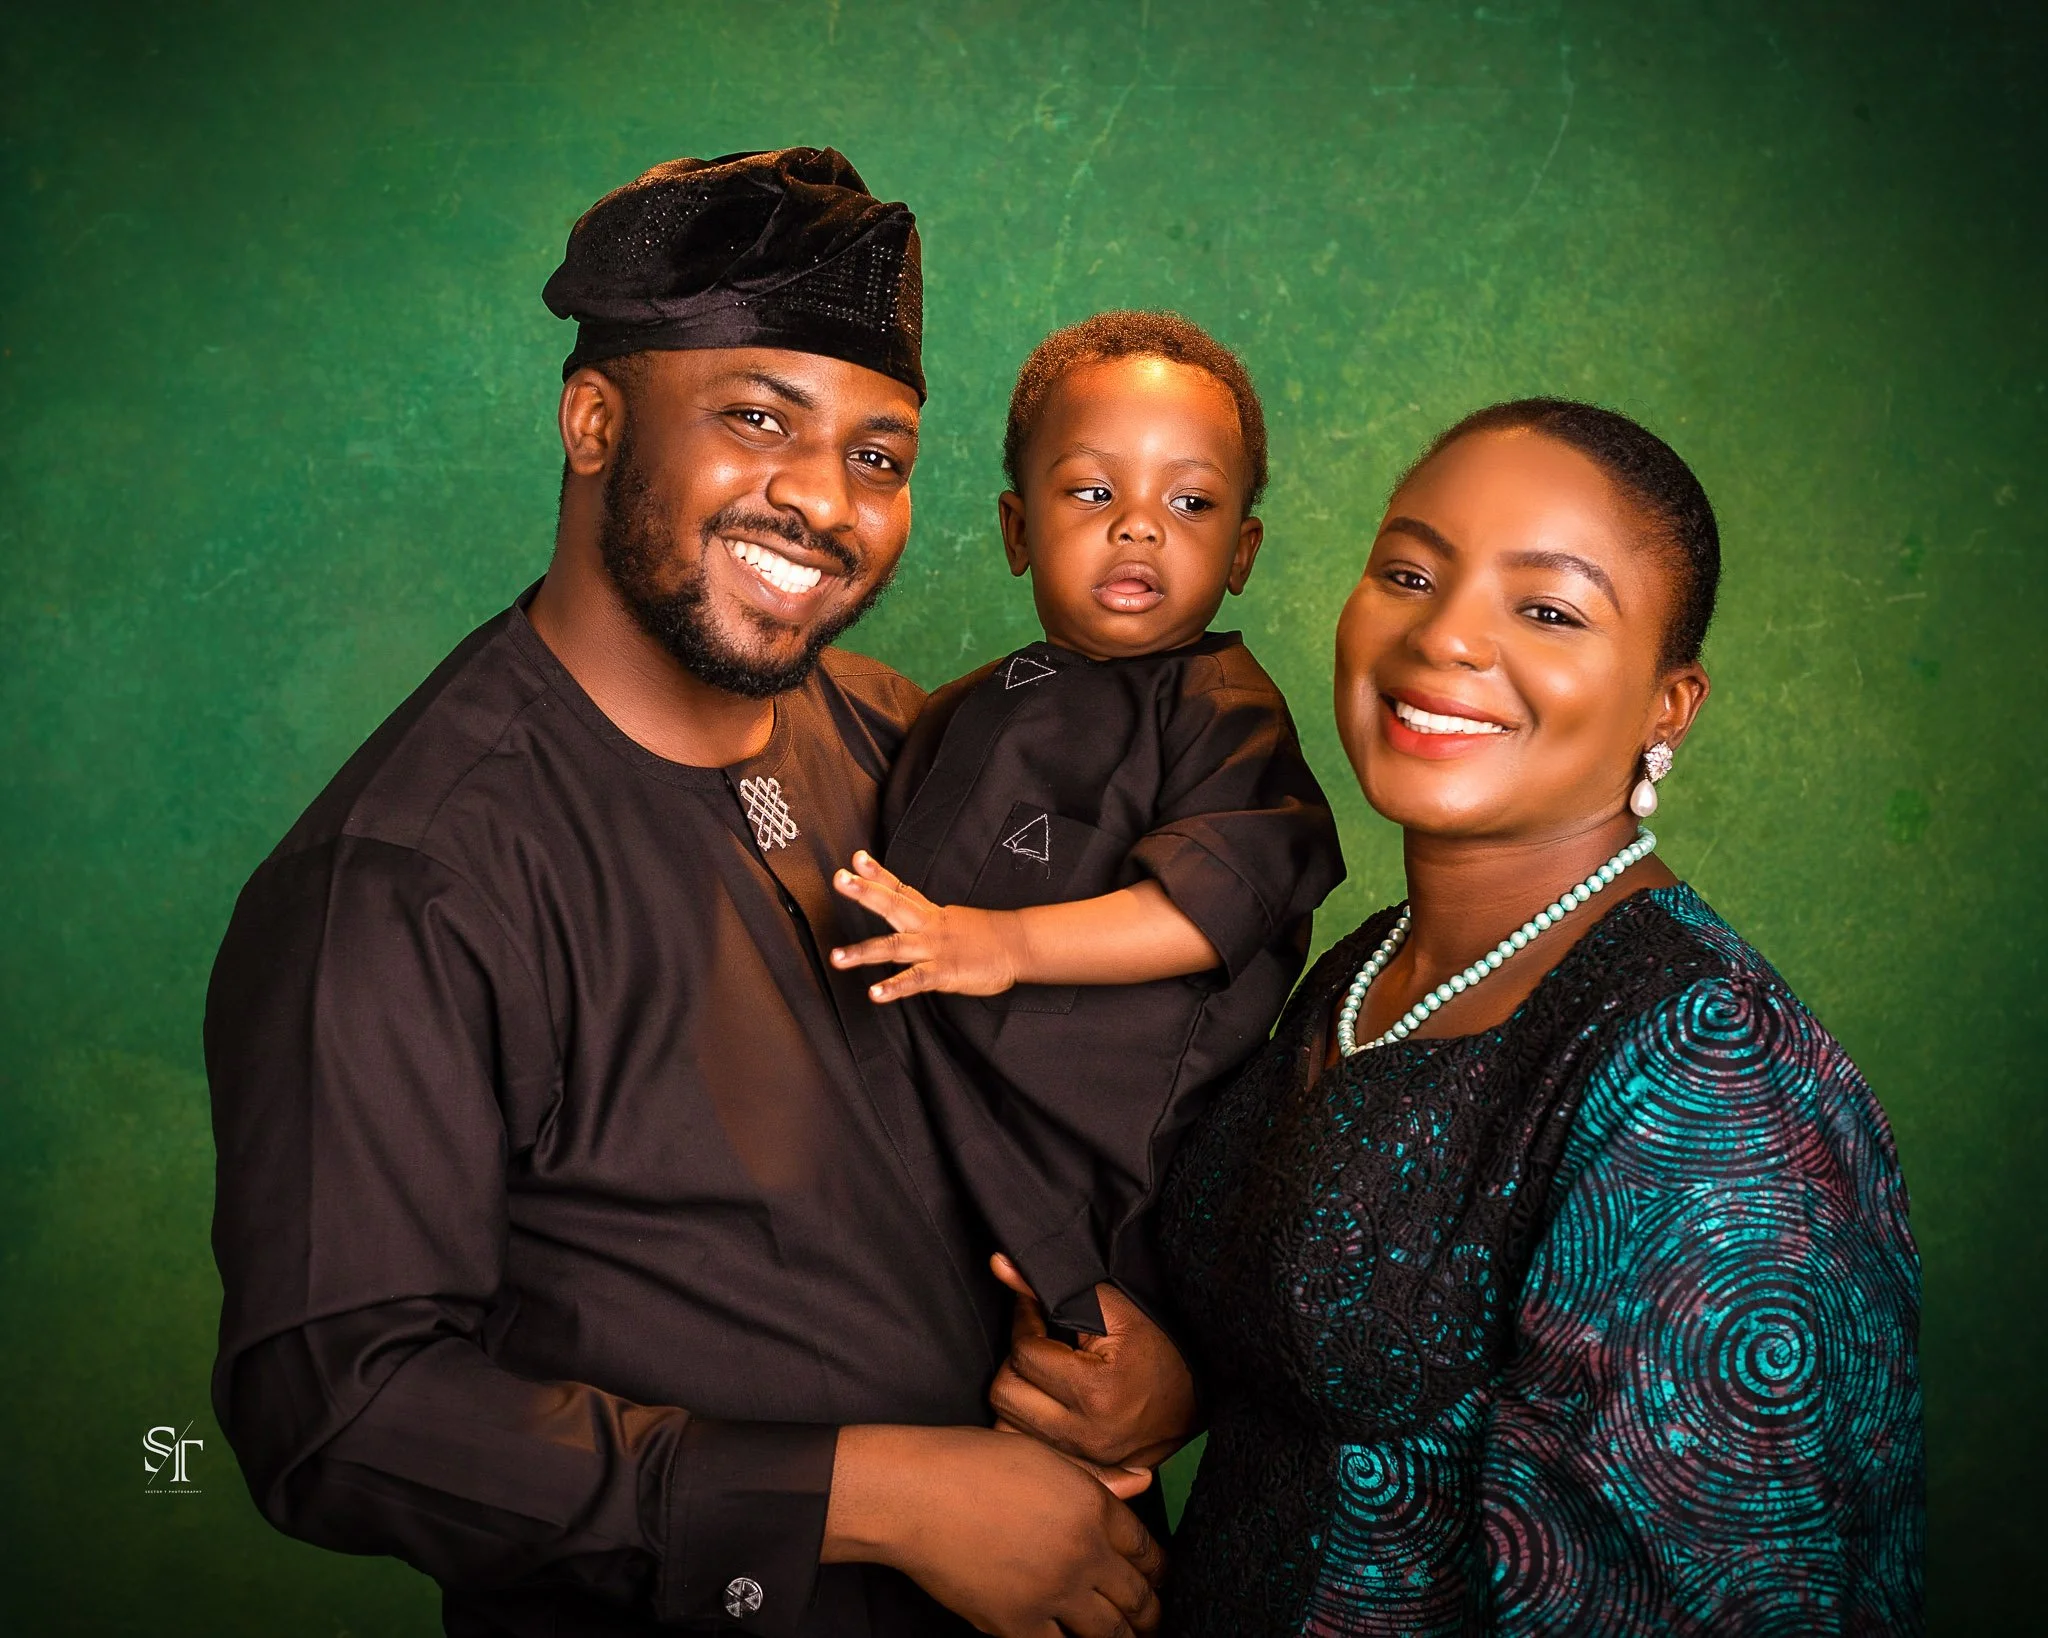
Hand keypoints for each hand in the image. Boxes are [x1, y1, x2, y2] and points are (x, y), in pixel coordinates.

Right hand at [823, 1424, 1163, 1636]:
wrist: (913, 1495)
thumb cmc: (970, 1464)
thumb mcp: (1042, 1455)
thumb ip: (1097, 1478)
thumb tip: (1143, 1481)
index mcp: (1091, 1504)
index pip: (1146, 1548)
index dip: (1158, 1568)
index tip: (1157, 1577)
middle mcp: (1082, 1552)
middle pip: (1137, 1597)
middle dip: (1150, 1612)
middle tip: (1152, 1619)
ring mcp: (1052, 1592)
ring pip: (1109, 1634)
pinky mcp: (1016, 1624)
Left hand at [830, 852, 1024, 1001]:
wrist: (1018, 946)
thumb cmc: (986, 936)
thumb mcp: (952, 920)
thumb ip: (926, 920)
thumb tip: (908, 917)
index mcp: (930, 913)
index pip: (899, 888)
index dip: (876, 874)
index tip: (854, 859)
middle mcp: (927, 926)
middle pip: (892, 904)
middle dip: (864, 893)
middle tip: (839, 879)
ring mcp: (934, 948)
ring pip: (894, 947)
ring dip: (863, 952)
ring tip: (837, 957)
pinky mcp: (943, 972)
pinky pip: (914, 980)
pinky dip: (894, 987)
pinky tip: (875, 993)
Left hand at [988, 1256, 1200, 1472]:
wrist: (1203, 1393)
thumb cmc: (1163, 1346)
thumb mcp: (1114, 1308)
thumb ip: (1056, 1288)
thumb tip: (1000, 1265)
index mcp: (1096, 1393)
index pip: (1024, 1353)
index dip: (1024, 1319)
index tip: (1033, 1306)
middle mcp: (1087, 1435)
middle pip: (1005, 1393)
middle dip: (1016, 1359)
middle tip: (1038, 1340)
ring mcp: (1086, 1460)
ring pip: (1007, 1426)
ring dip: (1018, 1392)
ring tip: (1044, 1371)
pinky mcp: (1085, 1472)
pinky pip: (1028, 1450)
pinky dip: (1027, 1425)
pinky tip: (1046, 1401)